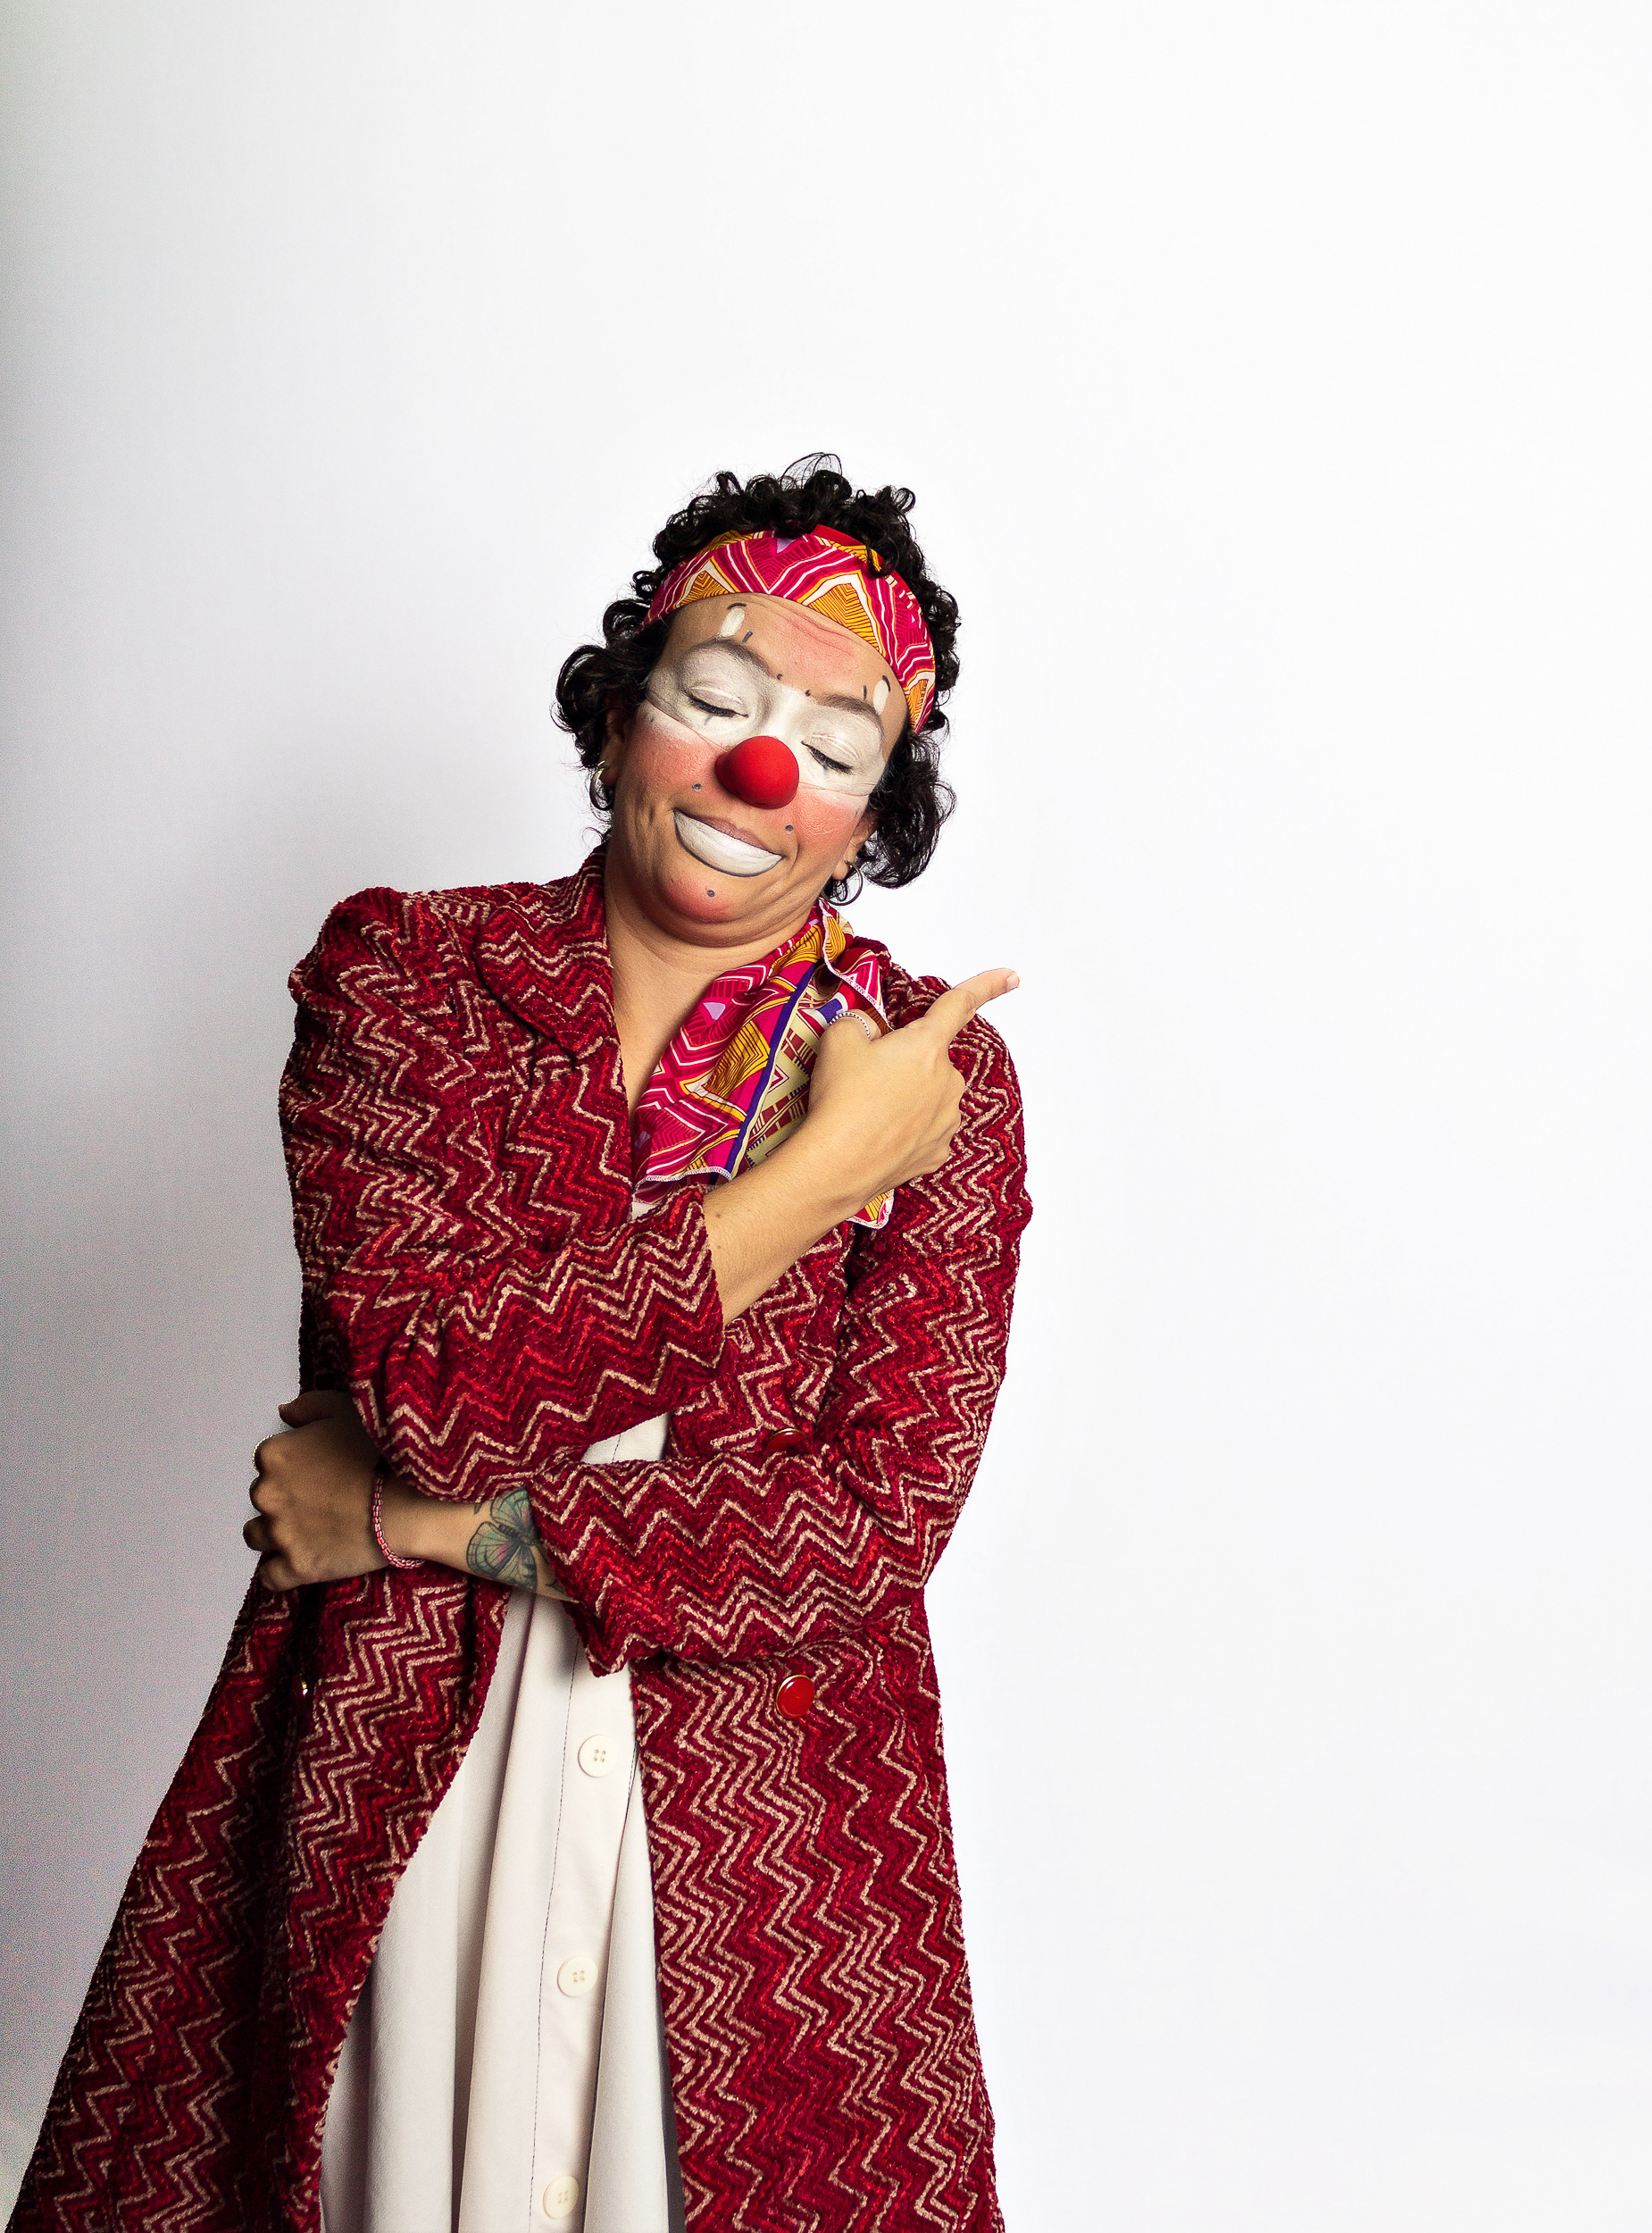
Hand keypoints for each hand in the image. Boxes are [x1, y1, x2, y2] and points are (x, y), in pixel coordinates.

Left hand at [244, 1390, 385, 1591]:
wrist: (411, 1501)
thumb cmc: (382, 1451)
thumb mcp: (346, 1409)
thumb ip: (307, 1406)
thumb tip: (284, 1413)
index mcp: (275, 1454)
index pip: (269, 1461)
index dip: (296, 1466)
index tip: (321, 1472)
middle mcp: (267, 1493)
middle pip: (264, 1497)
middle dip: (286, 1498)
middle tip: (323, 1500)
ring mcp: (279, 1533)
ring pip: (257, 1536)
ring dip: (277, 1533)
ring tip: (312, 1531)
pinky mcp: (296, 1567)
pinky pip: (271, 1576)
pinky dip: (282, 1571)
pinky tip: (304, 1560)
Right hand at [801, 968, 1020, 1209]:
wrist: (837, 1164)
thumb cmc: (842, 1100)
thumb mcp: (838, 1039)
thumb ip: (859, 1023)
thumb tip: (866, 1031)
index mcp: (927, 1045)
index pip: (960, 1004)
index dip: (987, 985)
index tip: (1012, 976)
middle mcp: (948, 1081)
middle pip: (930, 1059)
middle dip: (905, 1064)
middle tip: (867, 1079)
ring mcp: (947, 1120)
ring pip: (929, 1096)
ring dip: (906, 1098)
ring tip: (868, 1112)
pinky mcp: (938, 1152)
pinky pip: (925, 1130)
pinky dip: (905, 1130)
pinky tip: (880, 1136)